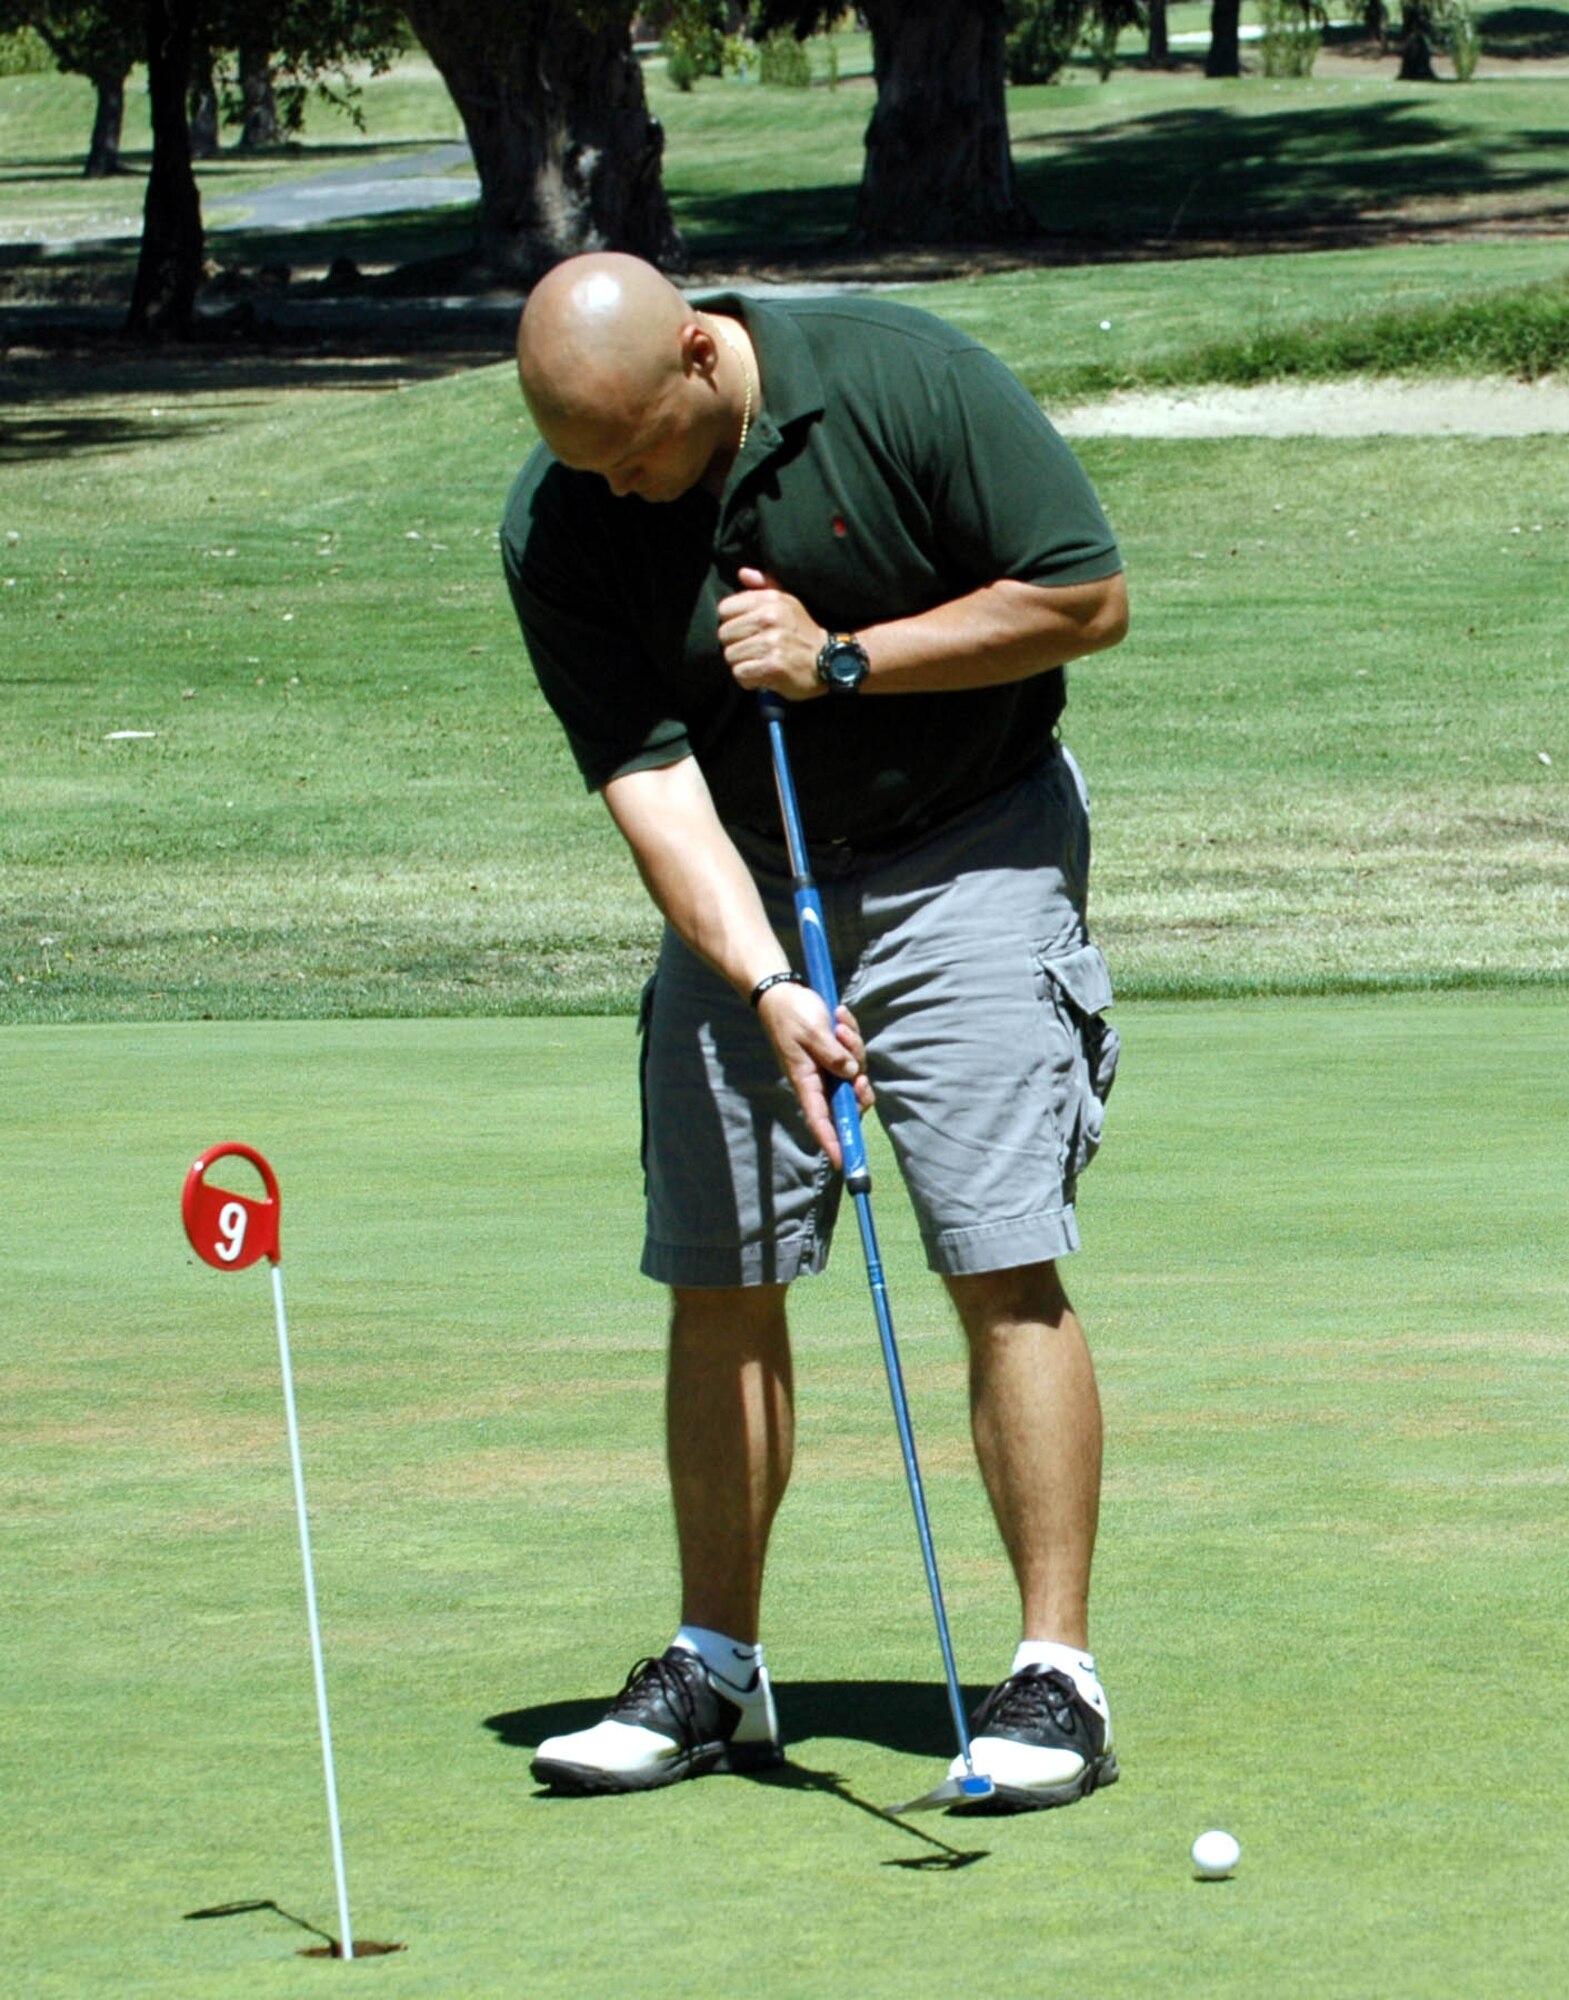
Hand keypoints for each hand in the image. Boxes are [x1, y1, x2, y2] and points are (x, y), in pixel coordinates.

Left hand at [717, 566, 823, 700]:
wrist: (830, 661)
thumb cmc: (803, 632)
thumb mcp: (788, 602)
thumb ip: (764, 585)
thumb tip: (742, 573)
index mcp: (770, 599)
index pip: (724, 609)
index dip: (732, 623)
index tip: (747, 631)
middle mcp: (769, 618)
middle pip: (724, 634)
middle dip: (735, 645)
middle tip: (754, 650)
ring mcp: (771, 643)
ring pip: (730, 656)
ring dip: (742, 663)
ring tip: (760, 662)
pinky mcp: (772, 666)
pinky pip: (740, 674)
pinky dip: (749, 680)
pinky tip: (762, 675)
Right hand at [755, 985, 874, 1164]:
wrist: (782, 993)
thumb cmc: (791, 1014)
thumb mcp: (812, 1032)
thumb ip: (833, 1054)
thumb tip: (852, 1074)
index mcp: (806, 1081)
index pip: (820, 1120)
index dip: (832, 1141)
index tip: (844, 1162)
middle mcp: (819, 1079)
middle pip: (848, 1101)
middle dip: (860, 1089)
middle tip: (861, 1076)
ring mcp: (828, 1067)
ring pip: (855, 1074)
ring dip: (855, 1048)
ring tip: (839, 1024)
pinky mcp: (835, 1053)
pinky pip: (854, 1053)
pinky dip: (852, 1035)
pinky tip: (840, 1016)